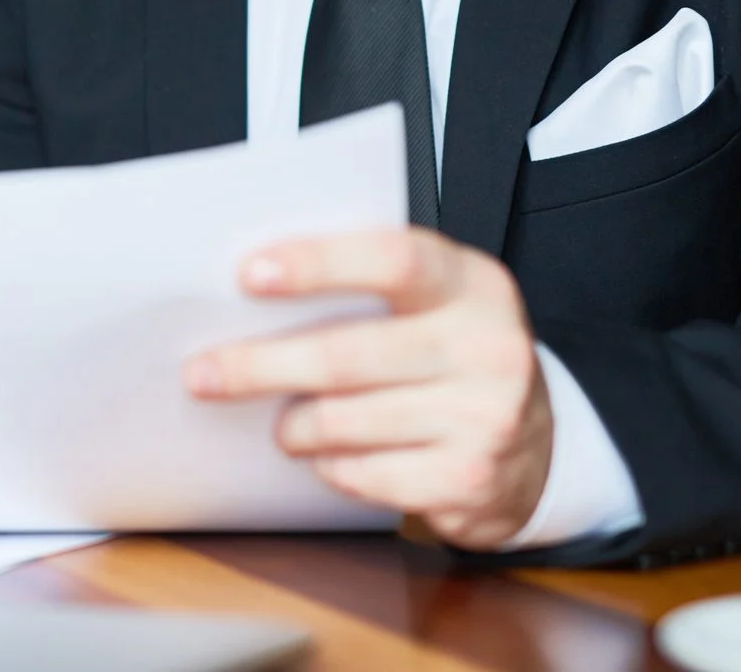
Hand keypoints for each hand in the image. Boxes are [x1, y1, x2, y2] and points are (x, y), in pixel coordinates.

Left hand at [185, 227, 552, 548]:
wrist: (538, 447)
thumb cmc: (451, 358)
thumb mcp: (433, 306)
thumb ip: (367, 289)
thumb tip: (250, 290)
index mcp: (472, 284)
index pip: (393, 259)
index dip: (318, 264)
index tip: (248, 274)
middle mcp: (489, 347)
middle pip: (348, 355)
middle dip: (260, 366)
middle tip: (201, 373)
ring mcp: (487, 418)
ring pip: (346, 421)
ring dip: (293, 426)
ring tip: (281, 425)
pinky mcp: (471, 480)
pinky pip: (365, 474)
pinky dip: (330, 466)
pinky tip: (327, 458)